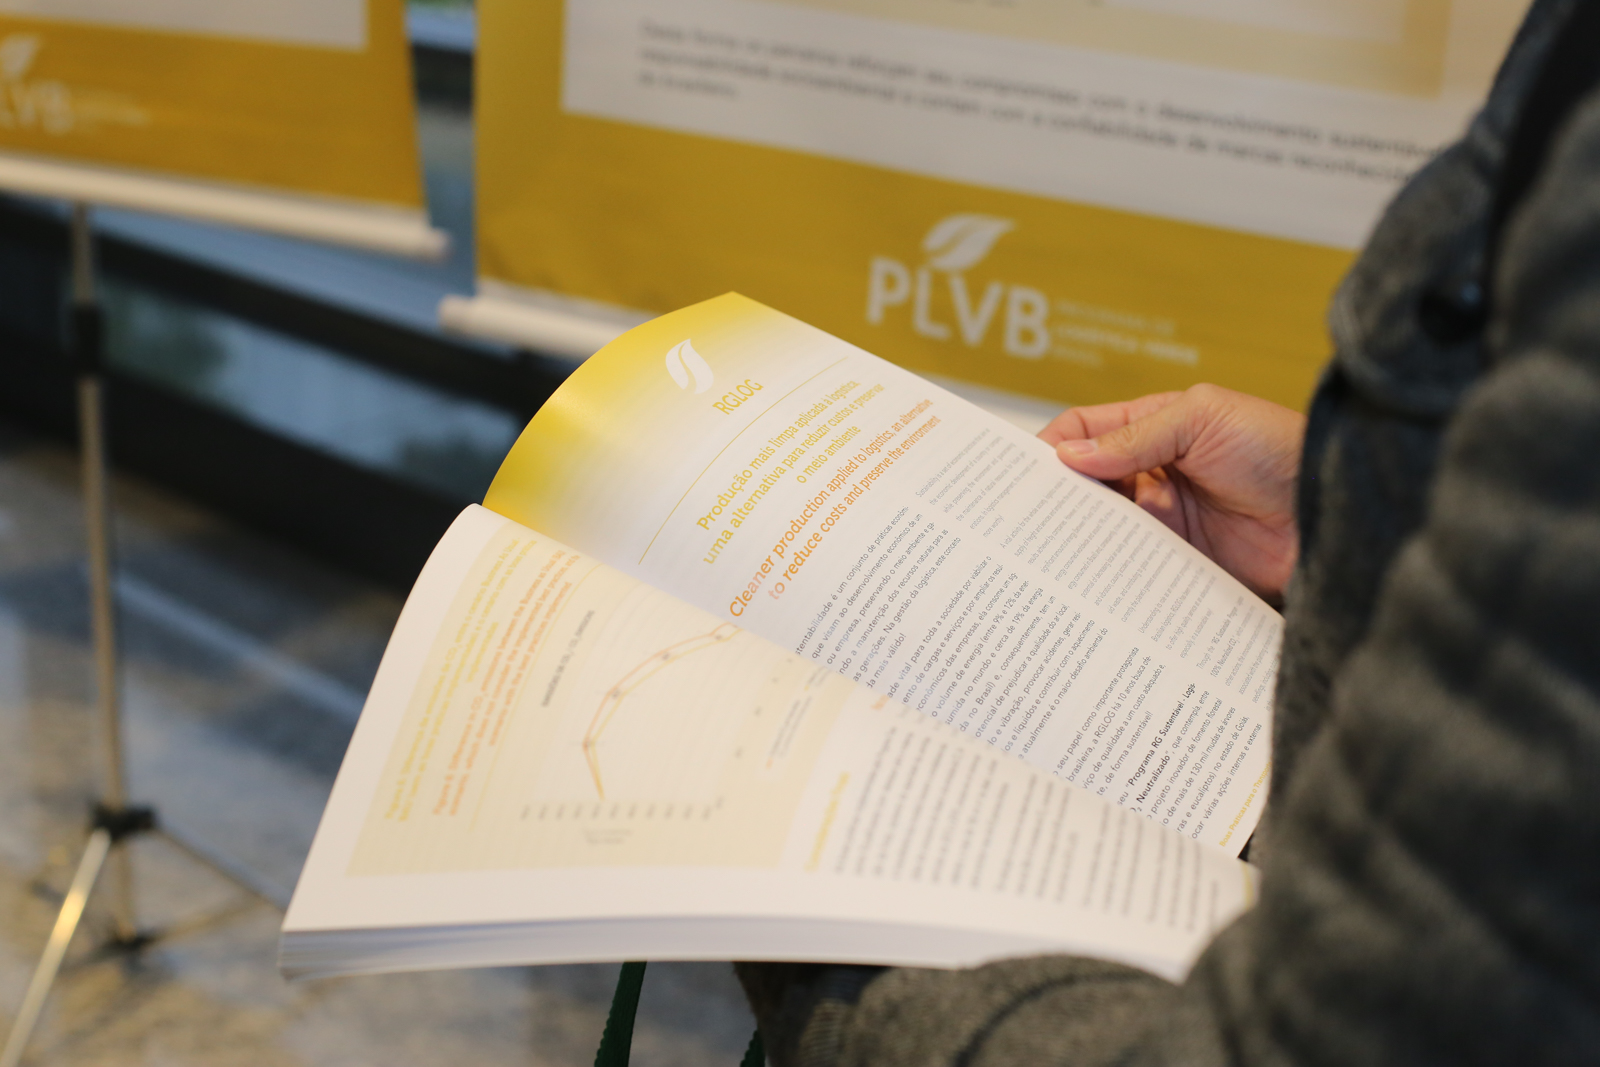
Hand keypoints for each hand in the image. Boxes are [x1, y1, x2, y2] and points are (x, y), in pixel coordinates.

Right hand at [1039, 384, 1303, 603]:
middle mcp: (1153, 474)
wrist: (1335, 512)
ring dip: (1077, 536)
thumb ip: (1137, 435)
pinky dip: (1108, 572)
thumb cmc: (1281, 449)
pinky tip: (1090, 576)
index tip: (1022, 470)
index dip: (1052, 445)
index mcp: (1154, 428)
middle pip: (1085, 484)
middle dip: (1054, 496)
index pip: (1085, 431)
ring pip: (1101, 529)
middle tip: (1021, 516)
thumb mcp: (1203, 419)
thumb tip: (1070, 454)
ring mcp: (1164, 521)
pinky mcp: (1178, 563)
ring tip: (1046, 550)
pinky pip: (1131, 567)